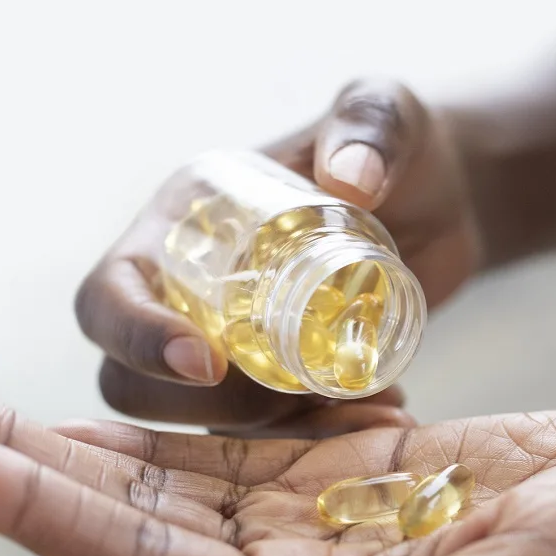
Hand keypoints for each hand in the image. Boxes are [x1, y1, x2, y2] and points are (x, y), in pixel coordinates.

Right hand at [75, 80, 480, 435]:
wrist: (446, 202)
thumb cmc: (401, 147)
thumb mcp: (389, 116)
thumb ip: (371, 128)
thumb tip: (351, 181)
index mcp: (181, 223)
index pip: (109, 294)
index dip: (136, 337)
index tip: (209, 363)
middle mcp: (189, 289)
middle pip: (134, 381)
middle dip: (211, 406)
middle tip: (301, 396)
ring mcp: (232, 342)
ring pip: (205, 421)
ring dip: (275, 434)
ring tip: (366, 409)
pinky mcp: (279, 382)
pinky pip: (271, 435)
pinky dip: (320, 439)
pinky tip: (387, 412)